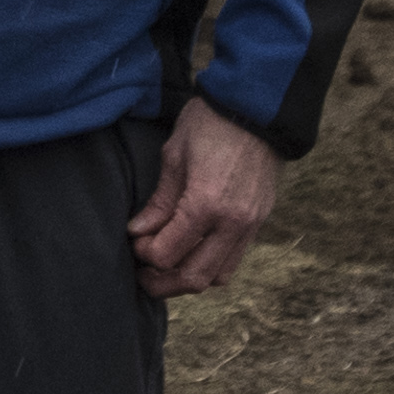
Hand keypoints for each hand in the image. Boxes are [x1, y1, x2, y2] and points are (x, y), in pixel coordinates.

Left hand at [128, 98, 281, 296]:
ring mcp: (251, 226)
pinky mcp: (259, 223)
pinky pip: (234, 259)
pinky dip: (210, 265)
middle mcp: (233, 223)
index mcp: (207, 204)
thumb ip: (159, 201)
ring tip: (165, 268)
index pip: (169, 253)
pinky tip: (190, 254)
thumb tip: (139, 231)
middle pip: (195, 277)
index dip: (145, 254)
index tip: (134, 241)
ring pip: (219, 276)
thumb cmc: (209, 125)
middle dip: (164, 283)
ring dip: (189, 278)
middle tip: (142, 276)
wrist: (254, 111)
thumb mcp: (174, 157)